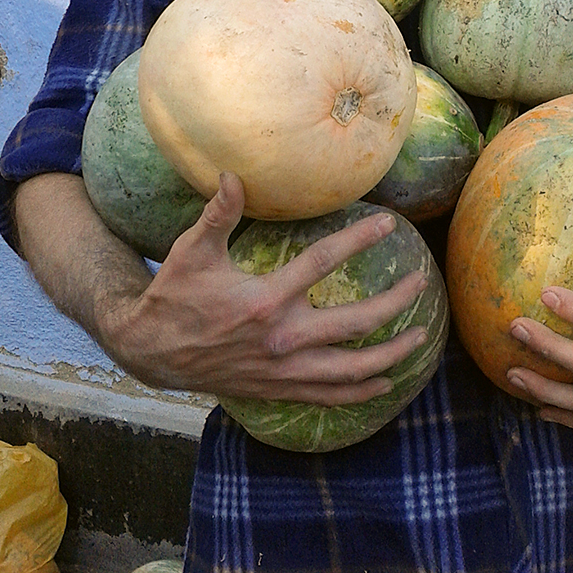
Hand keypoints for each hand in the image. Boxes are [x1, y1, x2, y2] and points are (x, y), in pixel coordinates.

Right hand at [102, 172, 429, 401]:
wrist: (151, 350)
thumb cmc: (174, 294)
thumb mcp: (193, 250)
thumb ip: (218, 213)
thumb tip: (232, 175)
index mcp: (265, 300)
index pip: (324, 263)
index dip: (359, 239)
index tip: (389, 223)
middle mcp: (282, 338)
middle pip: (355, 323)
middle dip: (395, 303)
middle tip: (421, 283)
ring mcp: (283, 370)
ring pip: (351, 369)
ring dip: (391, 355)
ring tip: (421, 338)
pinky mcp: (277, 389)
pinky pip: (328, 397)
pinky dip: (359, 392)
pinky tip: (384, 384)